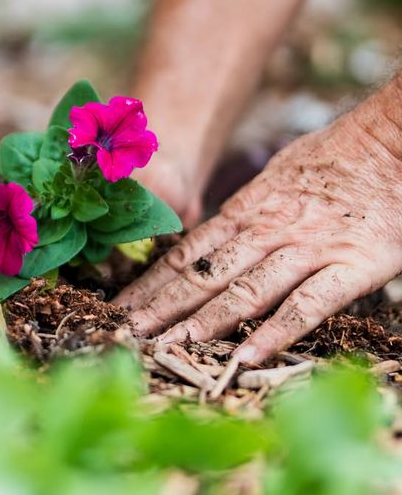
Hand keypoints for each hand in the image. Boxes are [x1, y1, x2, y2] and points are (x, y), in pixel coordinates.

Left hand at [114, 104, 401, 363]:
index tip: (119, 308)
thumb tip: (207, 237)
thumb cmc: (341, 157)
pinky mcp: (352, 266)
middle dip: (160, 308)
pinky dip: (276, 332)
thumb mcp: (278, 176)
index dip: (150, 284)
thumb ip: (245, 211)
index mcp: (248, 210)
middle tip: (124, 335)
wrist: (398, 139)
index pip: (186, 254)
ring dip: (203, 323)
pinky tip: (246, 356)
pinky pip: (308, 304)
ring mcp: (309, 249)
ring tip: (167, 347)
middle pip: (203, 276)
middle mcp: (268, 230)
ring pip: (244, 291)